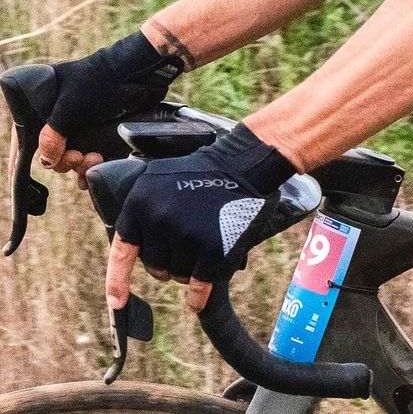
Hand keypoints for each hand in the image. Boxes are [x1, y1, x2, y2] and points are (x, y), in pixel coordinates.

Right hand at [36, 31, 184, 188]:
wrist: (140, 71)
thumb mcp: (69, 107)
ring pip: (74, 156)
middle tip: (79, 157)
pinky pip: (92, 156)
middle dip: (65, 160)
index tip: (45, 163)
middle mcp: (64, 115)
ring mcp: (84, 124)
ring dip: (80, 166)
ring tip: (94, 160)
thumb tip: (47, 160)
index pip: (32, 133)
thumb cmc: (101, 81)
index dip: (35, 153)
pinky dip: (90, 169)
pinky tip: (93, 175)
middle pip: (54, 150)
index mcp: (49, 103)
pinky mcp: (103, 131)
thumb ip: (52, 135)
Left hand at [106, 123, 296, 313]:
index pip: (122, 251)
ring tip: (201, 245)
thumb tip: (124, 248)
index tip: (117, 302)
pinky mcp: (213, 247)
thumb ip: (138, 210)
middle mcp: (159, 218)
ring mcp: (187, 233)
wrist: (239, 165)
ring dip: (187, 269)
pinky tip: (195, 302)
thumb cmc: (196, 173)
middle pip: (155, 266)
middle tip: (184, 242)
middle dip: (167, 262)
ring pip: (177, 275)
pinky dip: (197, 296)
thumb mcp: (156, 180)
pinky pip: (198, 285)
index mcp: (140, 202)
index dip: (117, 281)